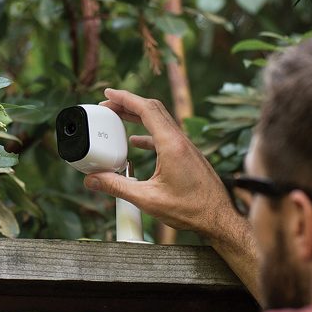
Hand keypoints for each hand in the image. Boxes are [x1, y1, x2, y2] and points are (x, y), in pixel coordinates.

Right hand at [85, 88, 229, 237]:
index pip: (146, 109)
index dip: (124, 98)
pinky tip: (137, 143)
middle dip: (128, 103)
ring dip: (138, 117)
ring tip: (118, 119)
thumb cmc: (191, 210)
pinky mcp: (188, 156)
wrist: (219, 218)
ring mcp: (186, 147)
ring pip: (160, 121)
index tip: (108, 93)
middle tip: (108, 104)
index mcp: (171, 145)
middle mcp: (180, 141)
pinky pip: (165, 136)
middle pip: (152, 109)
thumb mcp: (147, 199)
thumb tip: (93, 179)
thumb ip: (117, 187)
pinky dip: (148, 134)